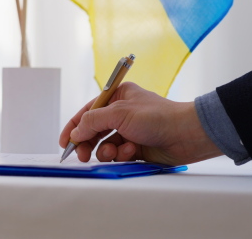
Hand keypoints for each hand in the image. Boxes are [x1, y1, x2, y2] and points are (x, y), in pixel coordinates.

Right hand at [59, 82, 222, 164]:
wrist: (186, 135)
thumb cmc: (157, 117)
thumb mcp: (119, 114)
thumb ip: (92, 122)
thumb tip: (75, 133)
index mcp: (117, 97)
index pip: (87, 111)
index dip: (74, 126)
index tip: (65, 142)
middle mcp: (121, 113)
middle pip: (93, 131)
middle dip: (88, 143)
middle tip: (82, 155)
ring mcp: (128, 131)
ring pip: (104, 146)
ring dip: (108, 150)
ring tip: (119, 151)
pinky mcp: (135, 148)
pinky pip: (118, 155)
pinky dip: (122, 155)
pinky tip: (132, 152)